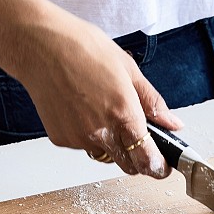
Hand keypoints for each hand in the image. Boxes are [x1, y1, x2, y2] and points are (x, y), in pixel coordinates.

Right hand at [9, 0, 182, 178]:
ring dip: (109, 143)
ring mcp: (79, 138)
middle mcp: (101, 133)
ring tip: (100, 109)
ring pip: (104, 154)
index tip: (162, 166)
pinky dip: (86, 134)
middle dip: (136, 158)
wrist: (40, 46)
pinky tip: (81, 108)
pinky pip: (81, 145)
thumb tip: (172, 123)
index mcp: (124, 114)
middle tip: (136, 137)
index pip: (147, 159)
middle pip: (127, 165)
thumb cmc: (82, 49)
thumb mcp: (129, 69)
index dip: (158, 167)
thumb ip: (153, 102)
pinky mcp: (61, 139)